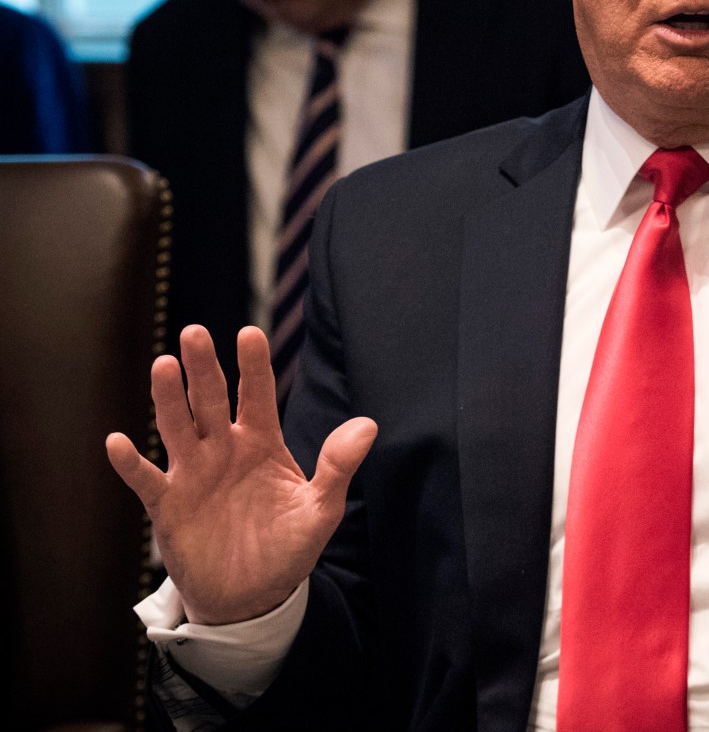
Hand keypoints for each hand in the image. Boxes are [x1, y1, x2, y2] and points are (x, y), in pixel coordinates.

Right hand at [106, 324, 375, 624]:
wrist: (253, 598)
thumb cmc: (288, 548)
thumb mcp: (321, 509)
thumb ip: (338, 466)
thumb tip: (368, 425)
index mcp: (262, 443)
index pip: (257, 395)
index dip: (253, 366)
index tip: (249, 333)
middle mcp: (224, 449)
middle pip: (210, 399)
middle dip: (204, 367)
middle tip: (195, 333)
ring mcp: (194, 474)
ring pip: (177, 427)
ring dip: (168, 398)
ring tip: (164, 366)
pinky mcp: (168, 506)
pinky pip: (146, 479)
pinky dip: (131, 462)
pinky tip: (118, 441)